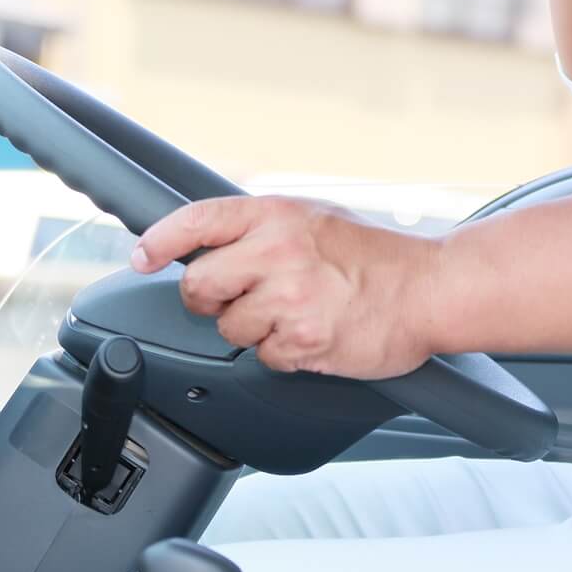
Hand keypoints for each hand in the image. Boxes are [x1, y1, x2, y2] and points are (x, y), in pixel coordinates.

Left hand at [130, 196, 442, 379]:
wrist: (430, 289)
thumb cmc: (377, 256)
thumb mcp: (316, 218)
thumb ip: (263, 227)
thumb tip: (209, 243)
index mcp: (278, 214)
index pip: (197, 221)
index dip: (160, 240)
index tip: (142, 255)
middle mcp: (278, 251)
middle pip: (198, 285)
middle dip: (211, 299)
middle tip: (242, 298)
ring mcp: (289, 297)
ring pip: (229, 328)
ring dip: (254, 329)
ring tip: (296, 313)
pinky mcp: (303, 340)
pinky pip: (263, 357)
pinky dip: (284, 353)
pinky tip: (313, 333)